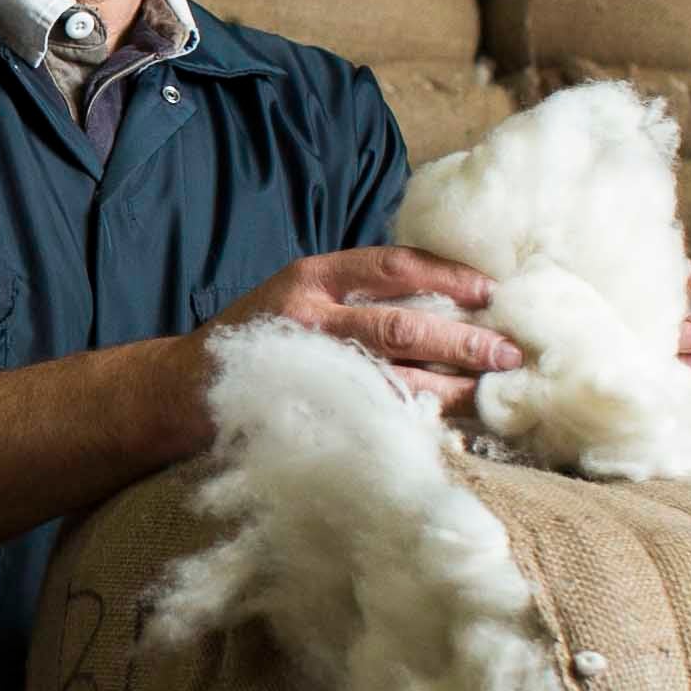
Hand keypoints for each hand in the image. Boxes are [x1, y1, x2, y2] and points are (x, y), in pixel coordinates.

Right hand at [206, 245, 522, 417]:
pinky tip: (446, 426)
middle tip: (507, 353)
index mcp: (313, 276)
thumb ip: (354, 292)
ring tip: (488, 392)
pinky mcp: (305, 411)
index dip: (448, 276)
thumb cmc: (257, 336)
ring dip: (448, 387)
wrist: (182, 388)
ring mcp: (307, 369)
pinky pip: (371, 416)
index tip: (490, 292)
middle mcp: (311, 316)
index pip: (394, 265)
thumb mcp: (299, 293)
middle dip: (462, 341)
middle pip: (402, 326)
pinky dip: (413, 421)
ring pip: (393, 377)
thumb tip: (440, 298)